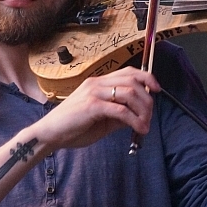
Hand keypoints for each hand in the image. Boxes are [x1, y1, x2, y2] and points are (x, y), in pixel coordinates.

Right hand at [33, 67, 159, 150]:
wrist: (50, 134)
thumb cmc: (73, 127)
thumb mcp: (101, 119)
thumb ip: (119, 115)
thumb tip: (139, 116)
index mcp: (98, 83)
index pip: (128, 72)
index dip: (146, 77)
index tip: (157, 89)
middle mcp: (97, 83)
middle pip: (132, 81)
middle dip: (147, 98)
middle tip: (150, 115)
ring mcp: (94, 93)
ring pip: (129, 93)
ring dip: (143, 110)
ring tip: (145, 124)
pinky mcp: (92, 106)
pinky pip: (120, 110)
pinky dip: (134, 120)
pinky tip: (139, 128)